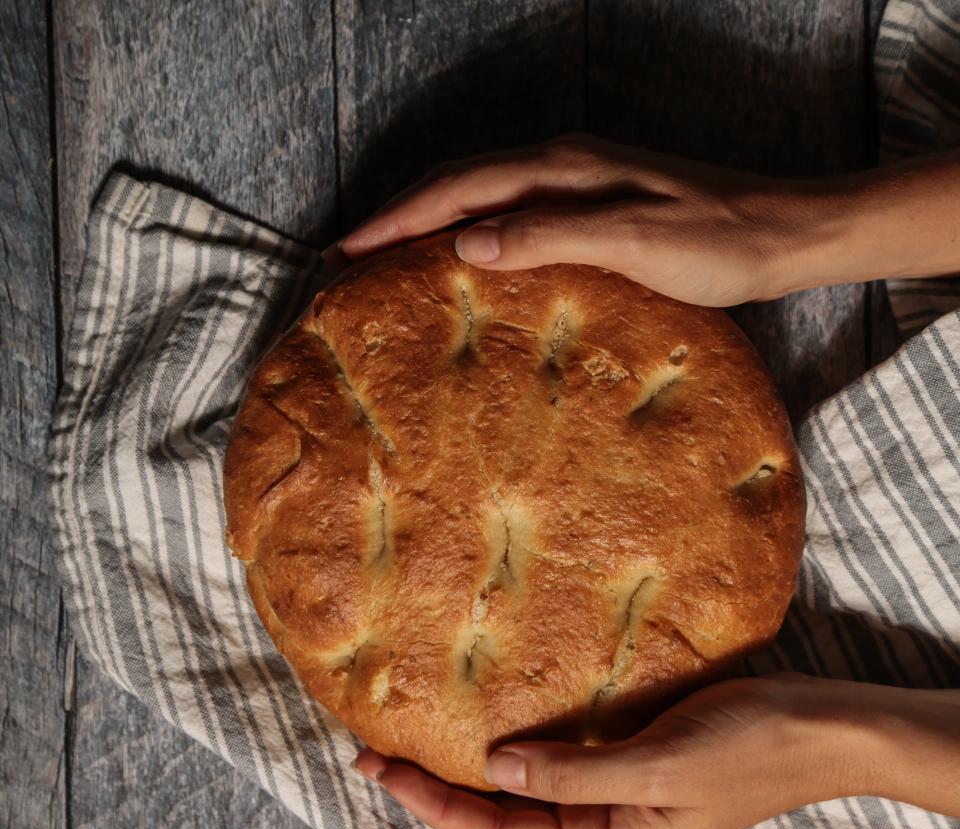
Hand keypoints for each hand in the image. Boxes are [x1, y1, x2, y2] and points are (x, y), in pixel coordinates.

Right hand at [340, 135, 959, 306]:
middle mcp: (561, 165)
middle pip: (459, 184)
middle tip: (351, 256)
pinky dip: (473, 232)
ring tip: (390, 259)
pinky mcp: (591, 205)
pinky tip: (465, 261)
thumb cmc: (715, 244)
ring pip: (482, 196)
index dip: (399, 218)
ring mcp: (576, 183)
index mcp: (561, 169)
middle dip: (400, 217)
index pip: (458, 189)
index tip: (349, 250)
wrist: (780, 237)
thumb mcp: (633, 242)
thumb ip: (550, 236)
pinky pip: (512, 213)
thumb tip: (467, 243)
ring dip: (431, 222)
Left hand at [355, 673, 959, 828]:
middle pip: (497, 815)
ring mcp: (609, 794)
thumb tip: (493, 766)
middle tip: (377, 752)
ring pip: (520, 788)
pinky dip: (516, 741)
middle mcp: (596, 827)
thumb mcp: (656, 768)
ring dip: (469, 765)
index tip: (380, 768)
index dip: (433, 803)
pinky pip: (553, 758)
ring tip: (417, 735)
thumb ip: (573, 774)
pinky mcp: (621, 758)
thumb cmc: (745, 752)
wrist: (814, 729)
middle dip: (436, 787)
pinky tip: (490, 716)